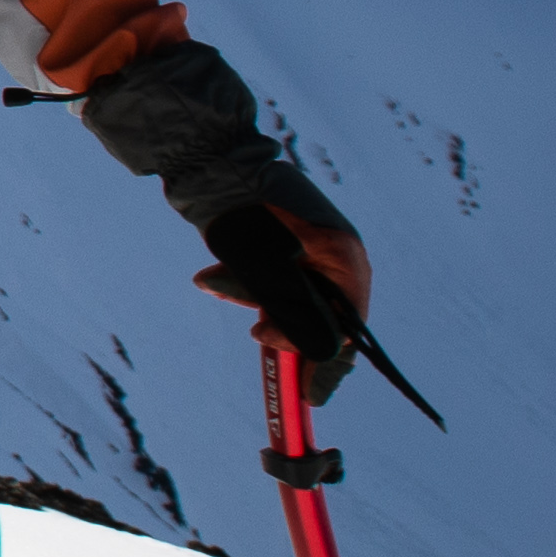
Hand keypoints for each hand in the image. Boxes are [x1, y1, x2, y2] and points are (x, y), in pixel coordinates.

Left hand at [194, 194, 375, 404]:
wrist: (208, 161)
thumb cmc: (243, 212)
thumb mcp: (268, 268)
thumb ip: (294, 312)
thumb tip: (321, 356)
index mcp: (346, 258)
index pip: (348, 329)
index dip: (328, 365)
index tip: (309, 395)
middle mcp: (333, 256)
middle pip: (316, 315)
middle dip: (277, 321)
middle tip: (254, 329)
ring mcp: (307, 250)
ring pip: (283, 298)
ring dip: (249, 296)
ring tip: (217, 279)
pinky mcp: (278, 245)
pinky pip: (265, 280)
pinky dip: (241, 282)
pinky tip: (214, 274)